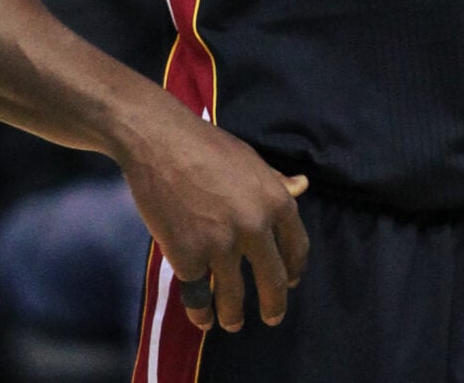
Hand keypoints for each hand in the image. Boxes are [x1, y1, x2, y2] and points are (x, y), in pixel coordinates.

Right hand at [118, 97, 308, 333]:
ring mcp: (221, 246)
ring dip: (234, 315)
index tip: (289, 282)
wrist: (160, 142)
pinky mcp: (188, 259)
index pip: (296, 248)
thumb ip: (275, 181)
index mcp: (275, 201)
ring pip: (235, 297)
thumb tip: (303, 185)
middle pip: (272, 281)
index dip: (293, 269)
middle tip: (272, 317)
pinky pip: (199, 296)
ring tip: (232, 322)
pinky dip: (200, 311)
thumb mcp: (249, 160)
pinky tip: (202, 317)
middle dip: (274, 306)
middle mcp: (255, 228)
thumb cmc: (206, 145)